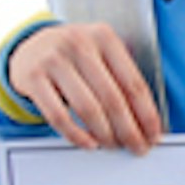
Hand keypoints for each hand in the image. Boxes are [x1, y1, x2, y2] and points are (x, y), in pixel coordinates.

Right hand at [7, 22, 163, 152]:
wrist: (31, 46)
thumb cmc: (75, 55)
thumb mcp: (100, 52)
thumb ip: (121, 77)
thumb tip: (146, 121)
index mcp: (104, 37)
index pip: (133, 82)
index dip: (147, 114)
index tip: (153, 134)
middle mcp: (79, 44)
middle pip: (113, 98)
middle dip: (129, 130)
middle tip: (137, 147)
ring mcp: (54, 60)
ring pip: (88, 108)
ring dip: (105, 134)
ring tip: (113, 145)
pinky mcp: (33, 78)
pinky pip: (59, 116)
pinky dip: (77, 135)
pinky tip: (89, 143)